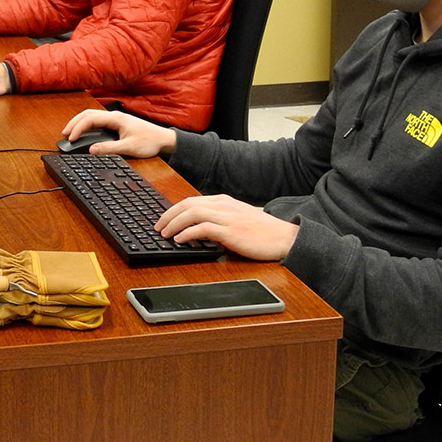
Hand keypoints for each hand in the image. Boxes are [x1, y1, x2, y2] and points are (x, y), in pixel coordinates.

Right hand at [61, 109, 176, 157]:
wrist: (163, 139)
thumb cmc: (149, 141)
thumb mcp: (129, 148)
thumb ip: (109, 149)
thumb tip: (92, 150)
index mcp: (116, 118)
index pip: (90, 119)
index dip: (78, 128)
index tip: (70, 139)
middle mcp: (114, 116)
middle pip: (88, 114)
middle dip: (74, 123)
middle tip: (64, 134)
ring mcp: (115, 119)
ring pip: (92, 116)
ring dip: (79, 123)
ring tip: (69, 133)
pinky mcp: (117, 124)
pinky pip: (97, 121)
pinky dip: (87, 125)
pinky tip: (84, 133)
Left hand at [155, 195, 298, 260]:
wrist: (284, 237)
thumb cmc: (262, 232)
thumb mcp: (237, 220)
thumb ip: (219, 221)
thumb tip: (197, 230)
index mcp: (224, 201)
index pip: (191, 201)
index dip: (174, 210)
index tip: (163, 220)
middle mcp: (223, 205)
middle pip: (187, 204)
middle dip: (168, 215)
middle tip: (157, 227)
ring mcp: (227, 217)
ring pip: (192, 213)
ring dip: (174, 223)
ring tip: (164, 234)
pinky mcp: (231, 231)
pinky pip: (203, 228)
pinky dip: (188, 232)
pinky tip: (180, 240)